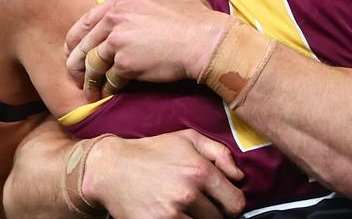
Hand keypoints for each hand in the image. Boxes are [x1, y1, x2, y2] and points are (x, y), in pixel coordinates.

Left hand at [65, 0, 229, 97]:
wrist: (205, 39)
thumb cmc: (193, 11)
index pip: (88, 20)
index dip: (76, 37)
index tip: (73, 49)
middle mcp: (115, 18)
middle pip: (84, 43)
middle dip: (76, 61)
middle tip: (75, 73)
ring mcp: (118, 41)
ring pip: (92, 63)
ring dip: (88, 79)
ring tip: (89, 89)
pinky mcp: (126, 64)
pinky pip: (109, 78)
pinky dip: (107, 88)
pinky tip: (108, 93)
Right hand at [84, 129, 245, 218]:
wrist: (112, 169)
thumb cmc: (153, 152)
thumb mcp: (189, 139)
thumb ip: (221, 154)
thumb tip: (239, 177)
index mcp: (200, 171)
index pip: (235, 203)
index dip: (232, 203)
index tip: (224, 202)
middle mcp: (187, 194)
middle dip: (214, 212)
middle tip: (200, 203)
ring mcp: (170, 214)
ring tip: (187, 209)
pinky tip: (175, 214)